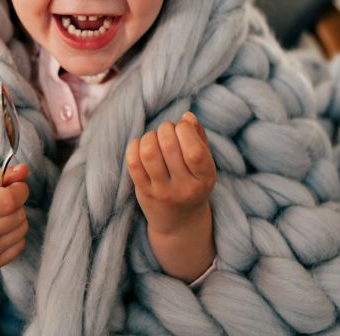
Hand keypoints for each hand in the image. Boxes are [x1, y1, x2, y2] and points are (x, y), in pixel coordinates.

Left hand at [125, 112, 215, 234]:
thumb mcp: (203, 163)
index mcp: (205, 178)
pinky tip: (140, 146)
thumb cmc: (193, 182)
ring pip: (149, 152)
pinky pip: (133, 163)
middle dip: (165, 128)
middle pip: (169, 146)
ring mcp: (163, 192)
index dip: (185, 130)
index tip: (183, 126)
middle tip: (167, 131)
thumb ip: (199, 137)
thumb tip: (187, 116)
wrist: (180, 222)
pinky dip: (134, 147)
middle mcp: (185, 188)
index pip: (194, 151)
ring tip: (153, 138)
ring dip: (149, 137)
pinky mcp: (144, 192)